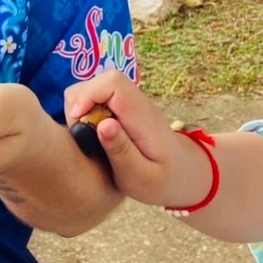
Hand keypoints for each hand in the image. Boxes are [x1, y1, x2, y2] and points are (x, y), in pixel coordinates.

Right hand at [64, 69, 208, 209]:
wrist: (184, 175)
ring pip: (94, 88)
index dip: (88, 94)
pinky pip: (96, 100)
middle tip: (79, 134)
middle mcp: (135, 103)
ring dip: (80, 108)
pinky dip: (86, 113)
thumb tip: (103, 125)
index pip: (112, 82)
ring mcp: (128, 104)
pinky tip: (91, 136)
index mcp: (142, 116)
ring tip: (86, 137)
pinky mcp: (122, 110)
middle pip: (98, 81)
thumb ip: (122, 152)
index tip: (78, 122)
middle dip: (79, 102)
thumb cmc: (163, 181)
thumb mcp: (142, 177)